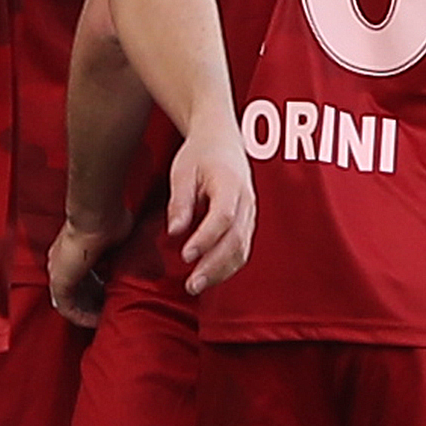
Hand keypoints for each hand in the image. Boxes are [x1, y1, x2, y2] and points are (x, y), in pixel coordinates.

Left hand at [48, 211, 123, 327]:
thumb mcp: (121, 240)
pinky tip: (98, 322)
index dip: (102, 290)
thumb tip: (138, 262)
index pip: (86, 276)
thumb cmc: (111, 220)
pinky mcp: (59, 282)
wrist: (98, 215)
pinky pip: (68, 309)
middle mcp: (64, 262)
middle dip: (97, 304)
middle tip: (114, 312)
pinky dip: (82, 318)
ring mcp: (60, 272)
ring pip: (73, 302)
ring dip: (90, 313)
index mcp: (75, 250)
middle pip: (80, 291)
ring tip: (107, 321)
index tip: (118, 296)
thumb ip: (124, 253)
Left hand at [162, 116, 255, 298]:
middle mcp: (247, 201)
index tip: (186, 255)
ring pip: (242, 249)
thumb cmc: (200, 154)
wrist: (222, 139)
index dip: (206, 239)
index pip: (223, 217)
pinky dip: (226, 266)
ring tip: (196, 286)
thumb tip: (175, 232)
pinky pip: (242, 249)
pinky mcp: (247, 222)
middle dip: (214, 266)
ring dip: (221, 271)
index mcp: (231, 183)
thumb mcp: (182, 172)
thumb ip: (180, 202)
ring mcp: (251, 213)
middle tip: (192, 285)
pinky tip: (208, 276)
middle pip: (236, 239)